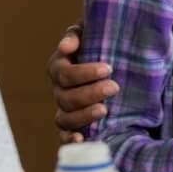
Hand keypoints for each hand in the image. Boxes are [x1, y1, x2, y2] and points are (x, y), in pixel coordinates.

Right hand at [48, 24, 118, 142]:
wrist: (112, 62)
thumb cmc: (99, 42)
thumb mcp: (90, 32)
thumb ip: (76, 34)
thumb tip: (67, 46)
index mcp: (59, 66)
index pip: (64, 73)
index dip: (84, 73)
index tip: (108, 69)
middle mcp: (58, 89)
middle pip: (65, 97)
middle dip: (90, 93)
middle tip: (114, 87)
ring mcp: (64, 108)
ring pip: (64, 118)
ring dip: (83, 116)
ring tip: (105, 110)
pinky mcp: (72, 124)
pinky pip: (64, 136)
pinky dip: (70, 139)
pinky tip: (82, 139)